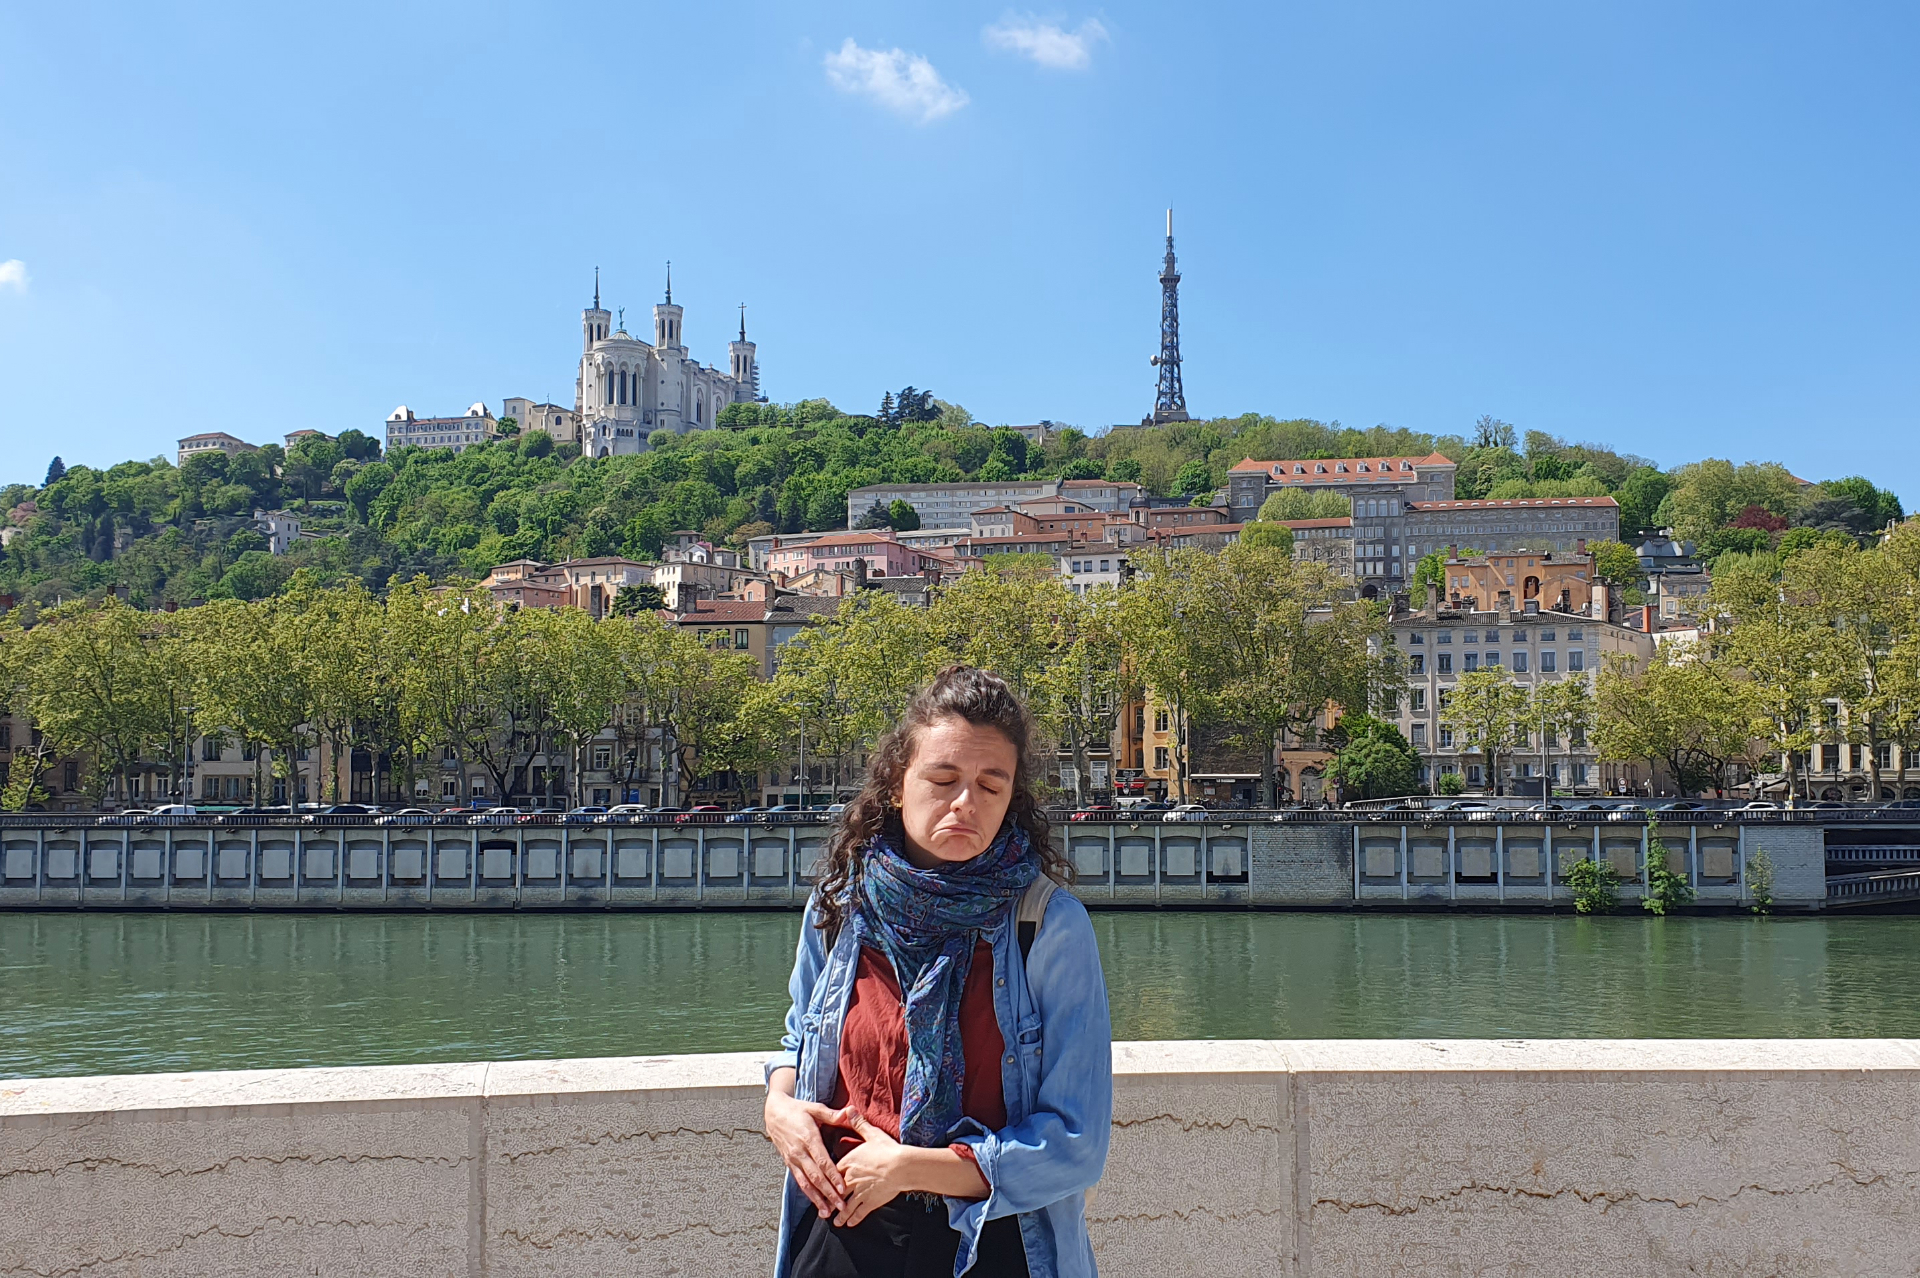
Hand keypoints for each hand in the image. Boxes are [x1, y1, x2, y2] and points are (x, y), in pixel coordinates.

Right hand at [764, 1088, 848, 1218]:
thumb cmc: (797, 1110)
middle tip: (841, 1206)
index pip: (822, 1161)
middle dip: (828, 1193)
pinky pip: (799, 1181)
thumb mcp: (814, 1108)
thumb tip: (850, 1112)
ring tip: (827, 1212)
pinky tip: (816, 1203)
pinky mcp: (789, 1163)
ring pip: (806, 1183)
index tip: (842, 1188)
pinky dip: (808, 1194)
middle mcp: (800, 1152)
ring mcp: (793, 1159)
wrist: (773, 1113)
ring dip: (817, 1199)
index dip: (833, 1176)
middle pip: (816, 1176)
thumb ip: (832, 1114)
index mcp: (808, 1138)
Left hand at [833, 1111, 911, 1227]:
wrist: (901, 1166)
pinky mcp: (870, 1201)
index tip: (822, 1181)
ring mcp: (859, 1192)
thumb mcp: (872, 1134)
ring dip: (839, 1214)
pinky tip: (850, 1224)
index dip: (828, 1177)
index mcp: (849, 1162)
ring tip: (834, 1221)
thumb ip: (858, 1123)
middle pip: (835, 1190)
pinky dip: (853, 1219)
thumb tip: (848, 1109)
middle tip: (823, 1206)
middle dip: (829, 1199)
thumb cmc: (887, 1149)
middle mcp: (850, 1179)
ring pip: (845, 1205)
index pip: (833, 1171)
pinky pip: (858, 1212)